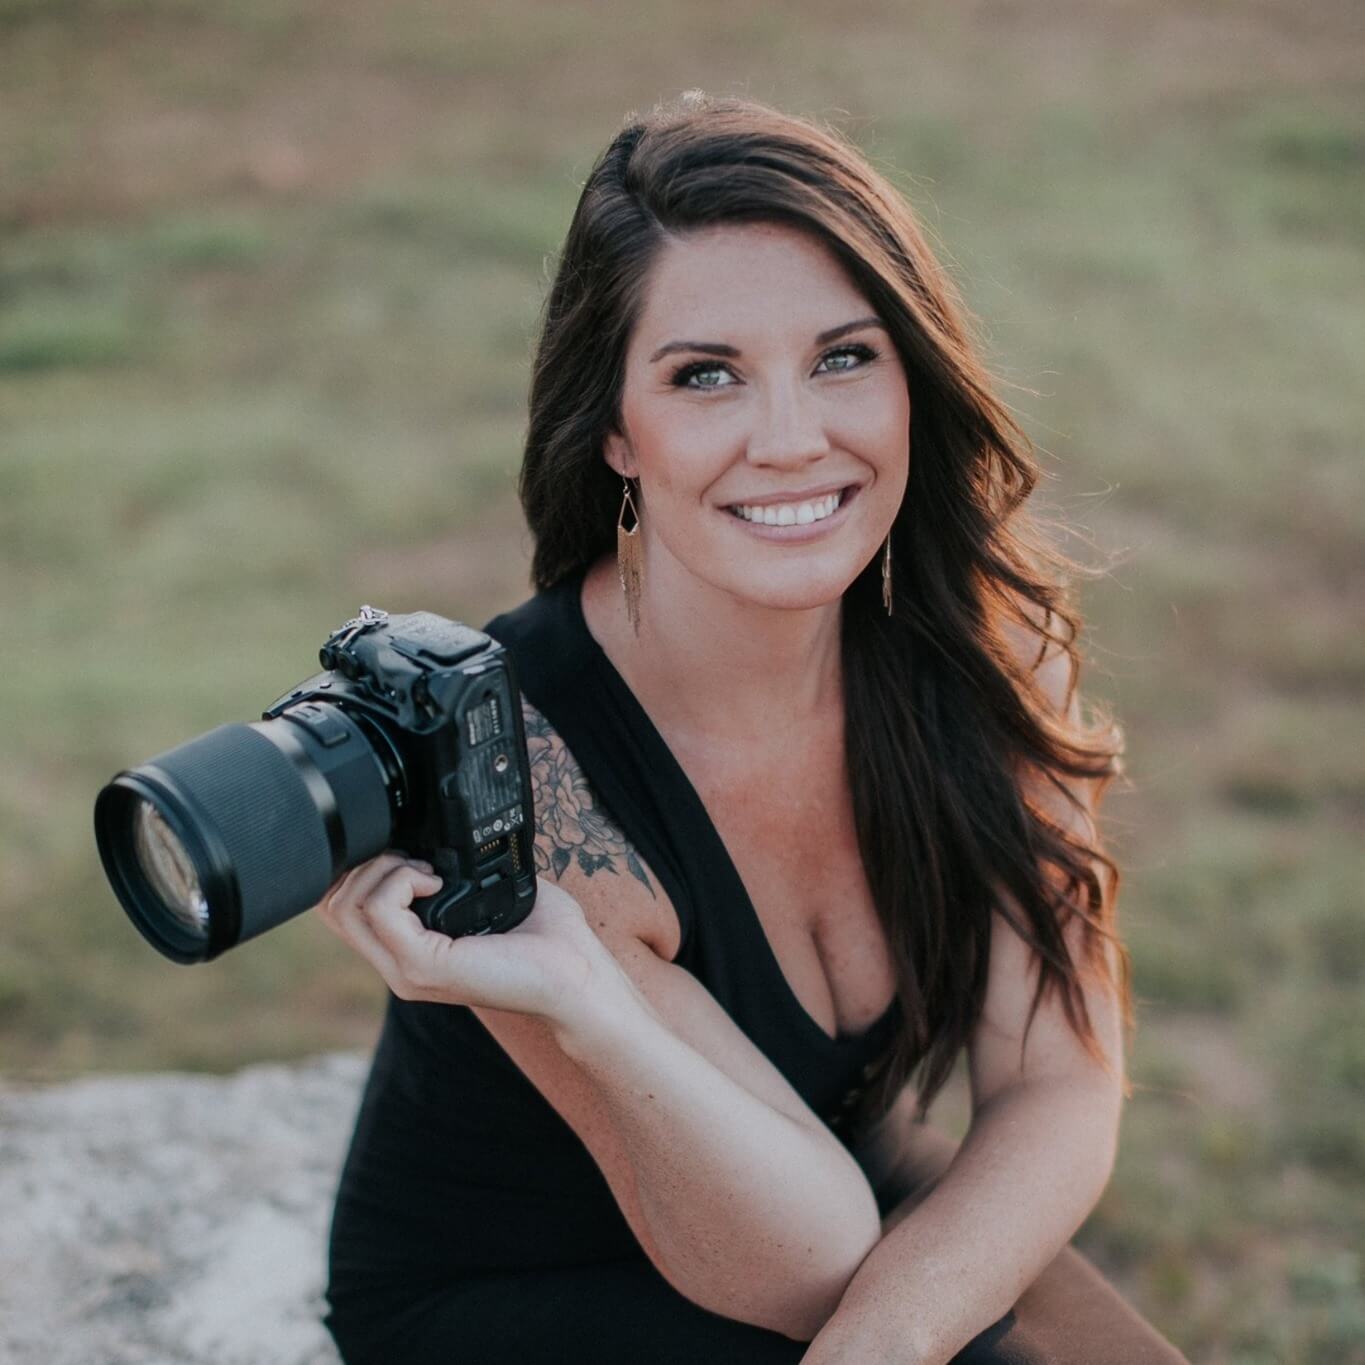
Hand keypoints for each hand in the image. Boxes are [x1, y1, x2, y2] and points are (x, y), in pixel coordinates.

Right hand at [314, 852, 633, 1027]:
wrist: (577, 977)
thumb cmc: (547, 939)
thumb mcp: (489, 895)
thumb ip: (459, 870)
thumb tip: (443, 833)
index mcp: (409, 951)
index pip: (342, 909)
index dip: (358, 868)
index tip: (406, 850)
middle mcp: (397, 966)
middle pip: (333, 905)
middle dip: (364, 861)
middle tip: (415, 857)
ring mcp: (405, 970)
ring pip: (346, 905)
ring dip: (382, 868)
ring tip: (427, 869)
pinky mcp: (422, 966)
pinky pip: (379, 909)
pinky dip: (402, 880)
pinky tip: (437, 880)